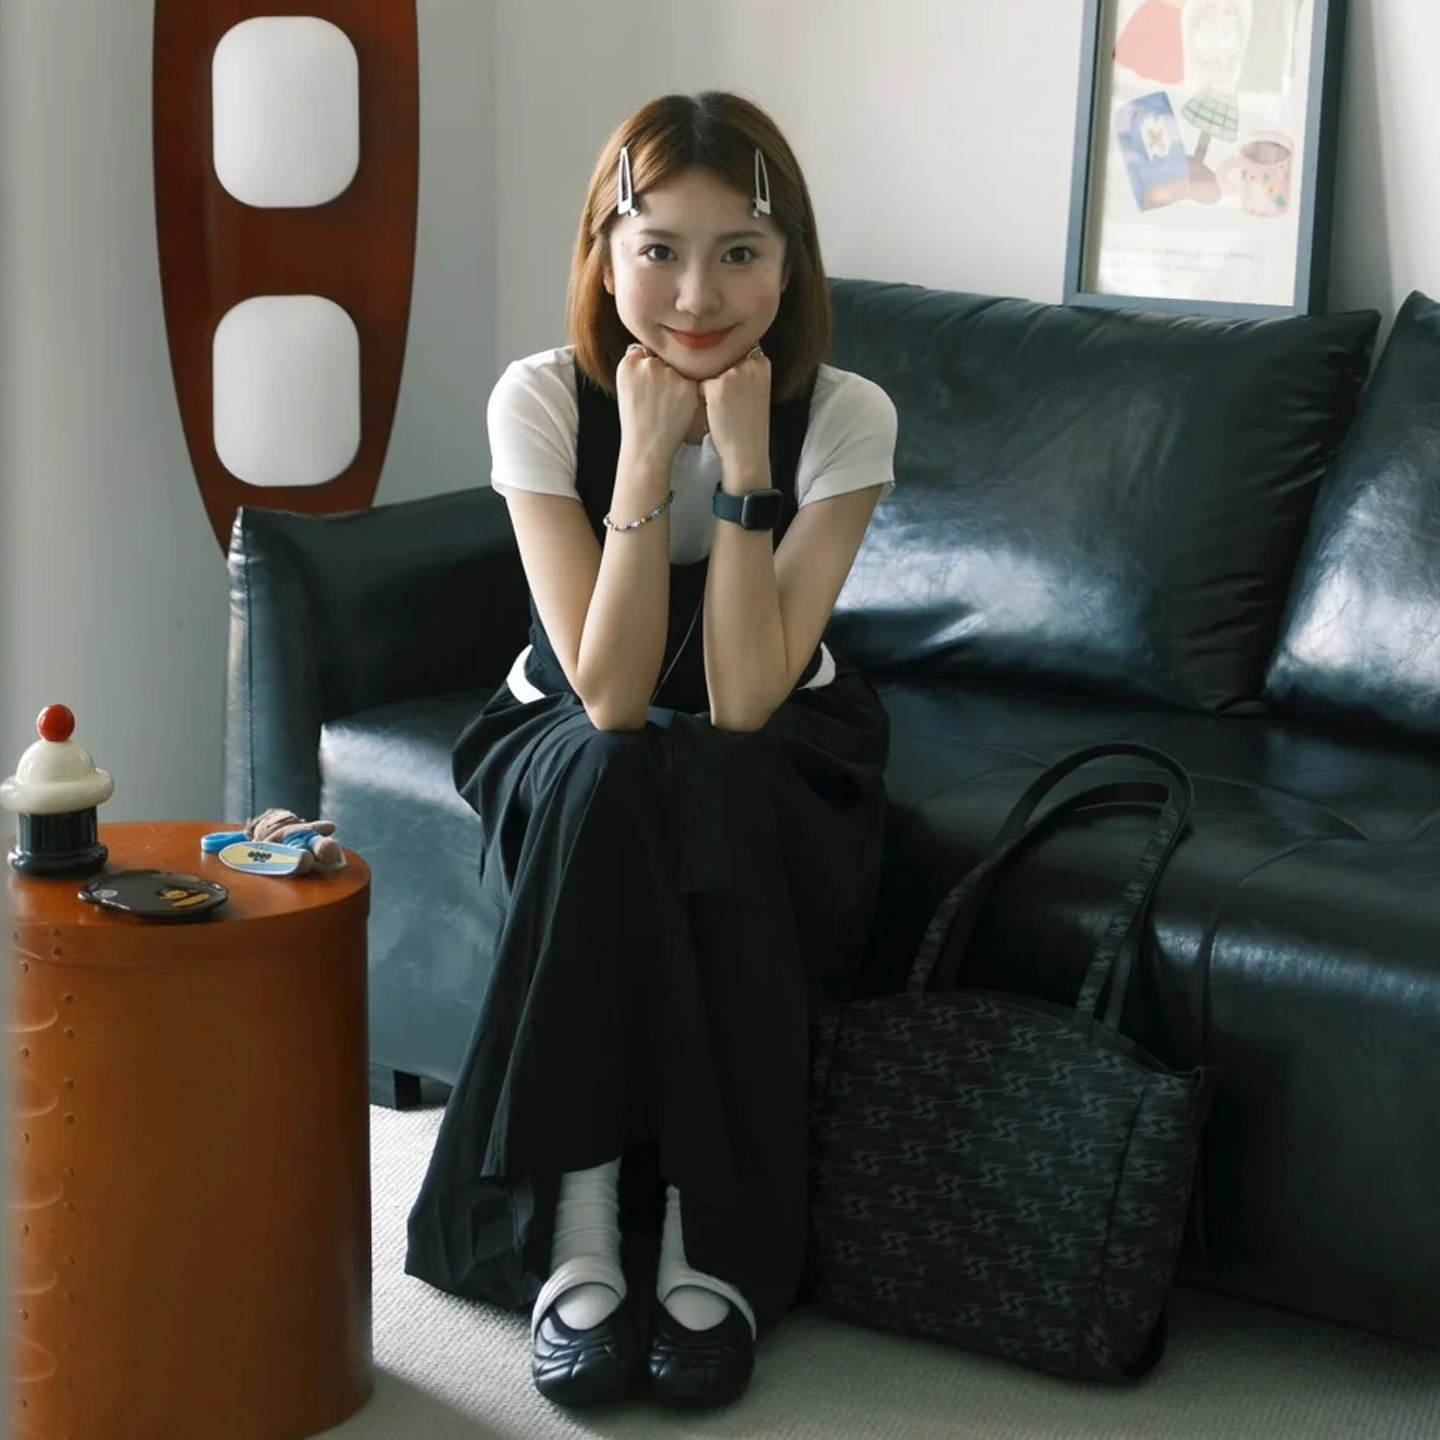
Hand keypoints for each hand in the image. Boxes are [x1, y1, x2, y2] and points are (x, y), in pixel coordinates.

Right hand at [615, 343, 700, 463]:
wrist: (647, 446)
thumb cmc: (637, 420)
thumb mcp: (626, 388)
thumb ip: (637, 368)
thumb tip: (652, 353)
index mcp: (628, 364)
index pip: (644, 352)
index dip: (649, 370)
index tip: (647, 386)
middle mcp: (647, 364)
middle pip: (663, 360)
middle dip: (664, 376)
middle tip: (657, 400)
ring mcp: (668, 374)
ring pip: (679, 370)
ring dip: (677, 384)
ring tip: (666, 406)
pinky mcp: (686, 386)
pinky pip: (692, 382)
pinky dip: (688, 395)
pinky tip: (677, 409)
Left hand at [700, 346, 770, 481]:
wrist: (747, 450)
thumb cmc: (746, 423)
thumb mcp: (752, 388)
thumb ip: (740, 368)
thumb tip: (714, 350)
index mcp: (762, 361)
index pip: (732, 354)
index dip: (725, 373)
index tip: (731, 394)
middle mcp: (750, 362)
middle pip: (718, 361)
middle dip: (715, 379)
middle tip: (727, 404)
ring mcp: (734, 373)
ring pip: (706, 371)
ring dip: (706, 389)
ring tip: (720, 410)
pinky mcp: (718, 386)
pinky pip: (697, 385)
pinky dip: (698, 399)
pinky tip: (711, 413)